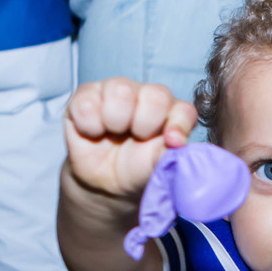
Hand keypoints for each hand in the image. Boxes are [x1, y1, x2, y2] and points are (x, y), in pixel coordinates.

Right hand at [64, 77, 197, 202]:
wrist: (102, 181)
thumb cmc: (135, 169)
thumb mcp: (154, 167)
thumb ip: (168, 154)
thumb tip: (176, 143)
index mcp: (172, 113)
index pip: (184, 110)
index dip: (179, 125)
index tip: (172, 142)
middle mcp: (147, 95)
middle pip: (156, 96)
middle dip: (145, 124)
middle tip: (136, 139)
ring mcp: (117, 89)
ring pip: (121, 90)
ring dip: (115, 121)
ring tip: (111, 134)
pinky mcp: (87, 93)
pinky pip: (87, 103)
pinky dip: (89, 125)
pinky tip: (93, 132)